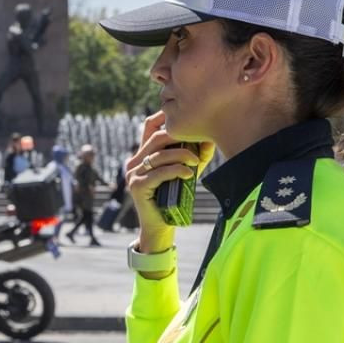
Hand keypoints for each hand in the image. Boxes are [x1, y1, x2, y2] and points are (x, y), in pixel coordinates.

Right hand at [125, 111, 211, 253]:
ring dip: (180, 155)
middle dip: (178, 138)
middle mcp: (134, 161)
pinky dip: (176, 171)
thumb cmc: (173, 198)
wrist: (161, 225)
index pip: (149, 128)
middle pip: (156, 139)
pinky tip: (189, 175)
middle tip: (197, 144)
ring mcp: (133, 173)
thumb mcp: (185, 172)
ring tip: (195, 161)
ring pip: (158, 155)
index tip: (182, 116)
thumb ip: (195, 155)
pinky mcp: (136, 186)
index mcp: (142, 155)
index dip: (162, 118)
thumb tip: (210, 139)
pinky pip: (158, 173)